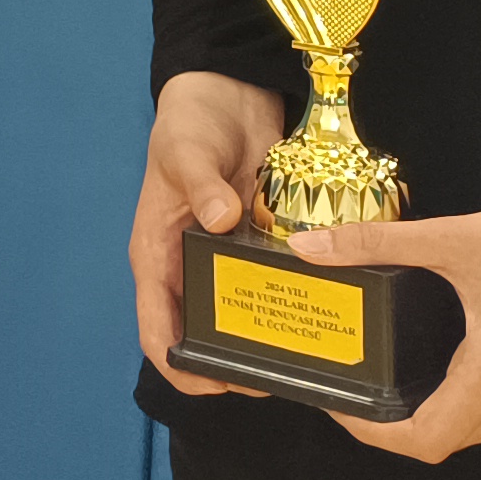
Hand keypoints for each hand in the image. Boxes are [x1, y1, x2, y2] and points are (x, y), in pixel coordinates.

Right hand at [132, 69, 285, 391]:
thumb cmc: (189, 123)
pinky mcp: (257, 245)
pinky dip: (292, 302)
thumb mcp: (186, 149)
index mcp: (157, 254)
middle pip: (200, 335)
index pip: (157, 328)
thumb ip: (200, 182)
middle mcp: (188, 267)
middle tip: (277, 378)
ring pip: (240, 317)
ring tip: (305, 357)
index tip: (218, 386)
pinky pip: (273, 285)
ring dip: (266, 339)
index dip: (181, 366)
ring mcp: (225, 259)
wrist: (227, 93)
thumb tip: (219, 218)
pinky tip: (323, 314)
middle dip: (231, 365)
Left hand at [294, 186, 480, 461]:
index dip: (375, 435)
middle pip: (453, 438)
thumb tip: (310, 246)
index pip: (426, 440)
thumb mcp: (460, 237)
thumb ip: (378, 243)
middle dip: (403, 420)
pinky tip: (469, 364)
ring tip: (409, 374)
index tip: (345, 409)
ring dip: (447, 411)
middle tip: (367, 385)